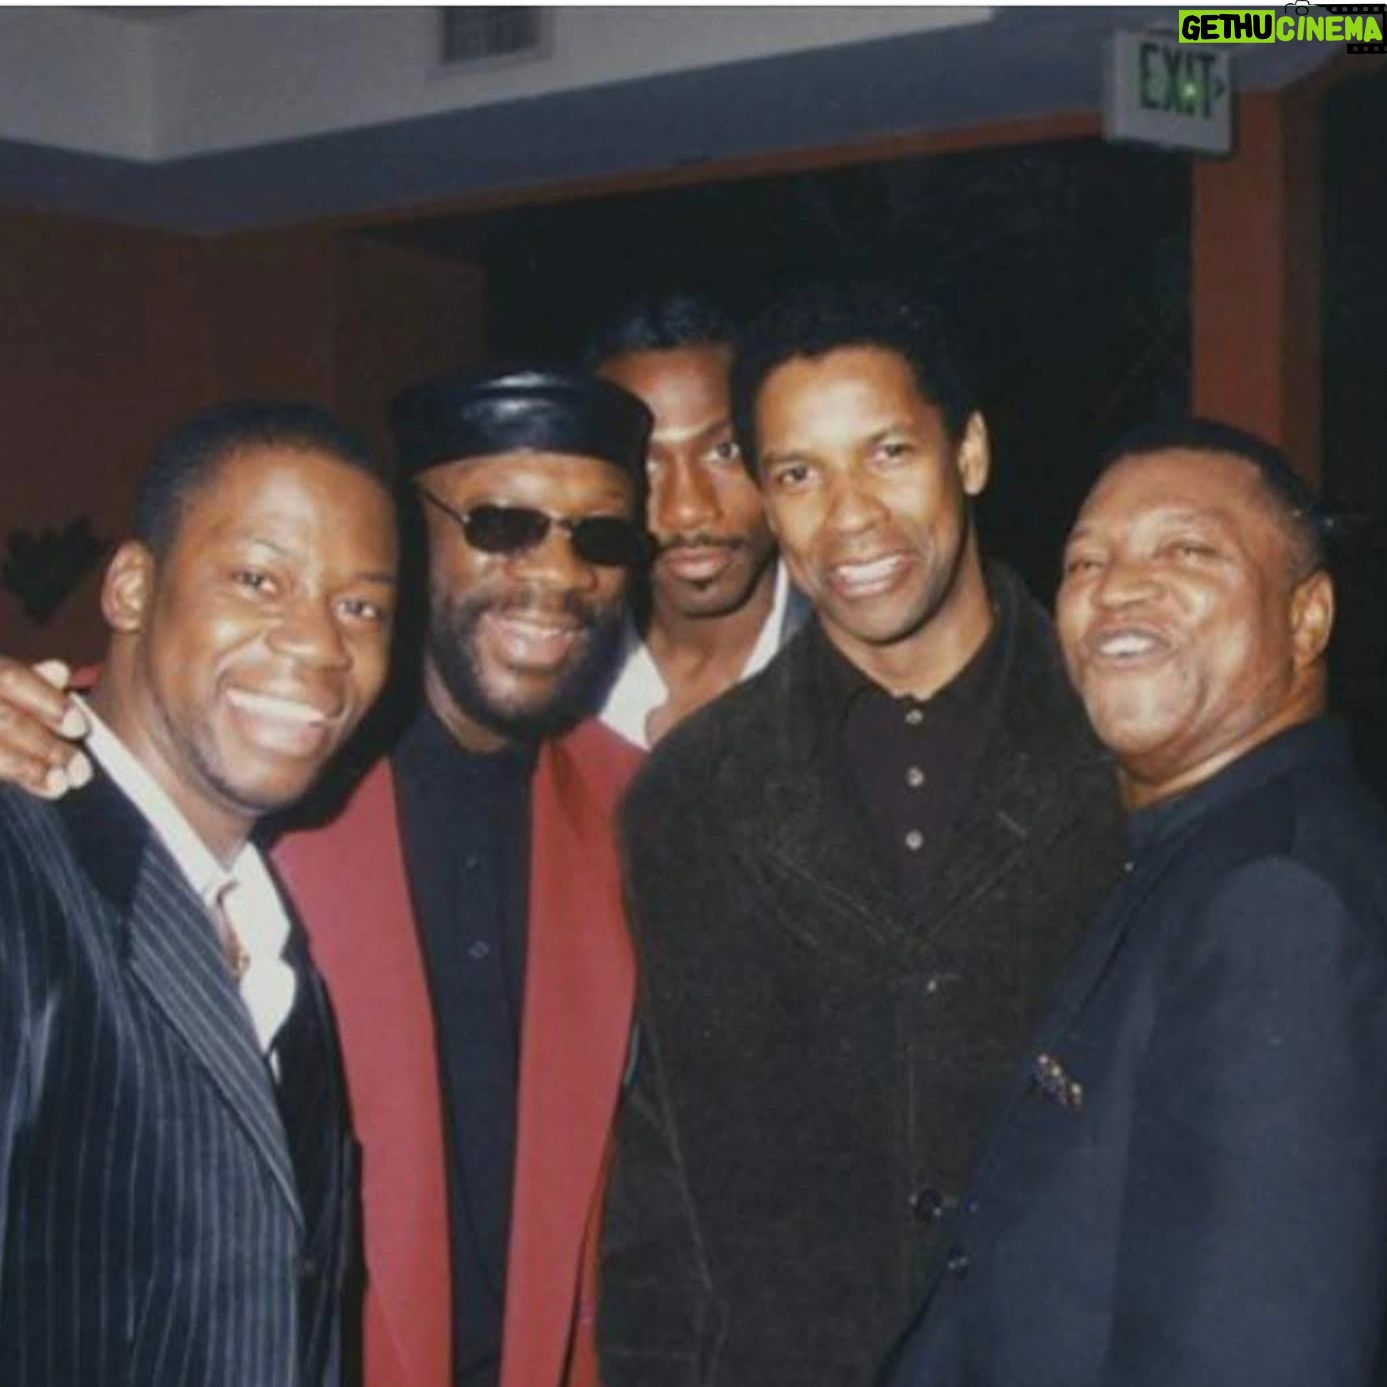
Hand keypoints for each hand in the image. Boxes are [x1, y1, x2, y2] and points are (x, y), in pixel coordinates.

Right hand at [0, 659, 92, 798]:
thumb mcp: (0, 687)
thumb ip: (28, 681)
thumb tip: (61, 671)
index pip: (9, 678)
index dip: (47, 701)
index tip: (79, 727)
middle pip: (4, 719)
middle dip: (46, 746)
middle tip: (81, 770)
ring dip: (27, 768)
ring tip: (60, 785)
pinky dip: (12, 776)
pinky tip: (35, 787)